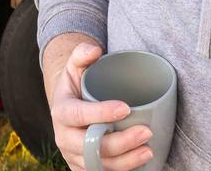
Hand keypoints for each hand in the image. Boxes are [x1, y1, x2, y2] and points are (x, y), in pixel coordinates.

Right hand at [45, 38, 153, 170]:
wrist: (68, 107)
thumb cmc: (76, 85)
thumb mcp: (75, 66)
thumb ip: (82, 54)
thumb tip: (95, 50)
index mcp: (62, 111)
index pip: (78, 115)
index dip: (101, 113)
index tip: (126, 108)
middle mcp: (64, 137)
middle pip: (90, 146)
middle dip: (120, 143)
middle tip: (146, 132)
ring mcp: (73, 155)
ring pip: (98, 165)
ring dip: (125, 161)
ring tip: (148, 150)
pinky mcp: (82, 167)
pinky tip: (139, 162)